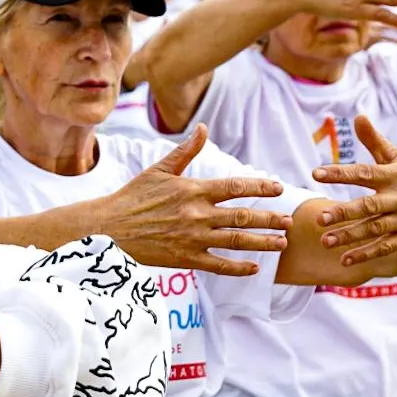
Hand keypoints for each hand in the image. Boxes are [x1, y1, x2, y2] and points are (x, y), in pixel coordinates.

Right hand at [92, 124, 290, 274]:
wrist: (108, 226)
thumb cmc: (132, 196)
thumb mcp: (158, 170)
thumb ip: (185, 152)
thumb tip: (202, 128)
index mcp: (192, 190)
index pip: (236, 186)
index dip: (261, 187)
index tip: (278, 188)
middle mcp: (197, 214)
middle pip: (243, 216)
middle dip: (270, 218)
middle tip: (288, 220)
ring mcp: (192, 238)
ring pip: (237, 241)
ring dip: (263, 242)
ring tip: (282, 243)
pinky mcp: (185, 258)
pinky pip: (219, 265)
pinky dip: (239, 267)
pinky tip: (254, 267)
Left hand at [313, 115, 396, 267]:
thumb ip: (375, 141)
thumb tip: (358, 116)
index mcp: (394, 176)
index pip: (364, 173)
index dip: (340, 173)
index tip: (315, 173)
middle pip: (369, 206)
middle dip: (344, 212)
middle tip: (319, 218)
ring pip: (376, 228)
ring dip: (351, 236)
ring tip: (325, 240)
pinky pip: (386, 247)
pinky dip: (366, 254)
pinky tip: (344, 259)